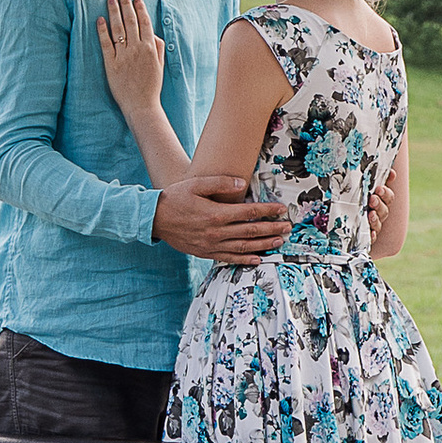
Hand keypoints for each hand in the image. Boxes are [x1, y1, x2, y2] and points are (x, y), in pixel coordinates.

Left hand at [99, 0, 166, 117]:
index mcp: (150, 48)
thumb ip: (157, 47)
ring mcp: (123, 56)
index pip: (144, 22)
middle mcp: (136, 49)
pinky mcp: (111, 64)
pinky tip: (99, 19)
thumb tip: (152, 32)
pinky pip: (106, 43)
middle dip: (125, 4)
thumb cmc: (152, 86)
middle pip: (130, 21)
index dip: (140, 8)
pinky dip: (102, 30)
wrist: (141, 105)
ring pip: (118, 28)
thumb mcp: (160, 65)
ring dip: (114, 11)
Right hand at [152, 172, 288, 263]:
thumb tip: (242, 183)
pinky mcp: (206, 253)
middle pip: (251, 231)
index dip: (268, 211)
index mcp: (216, 213)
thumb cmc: (175, 198)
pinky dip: (245, 259)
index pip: (249, 213)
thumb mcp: (195, 184)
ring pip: (244, 246)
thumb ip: (220, 182)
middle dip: (272, 229)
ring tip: (279, 241)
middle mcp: (216, 232)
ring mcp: (211, 245)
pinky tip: (258, 258)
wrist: (154, 219)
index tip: (282, 210)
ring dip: (264, 244)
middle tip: (288, 227)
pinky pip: (229, 259)